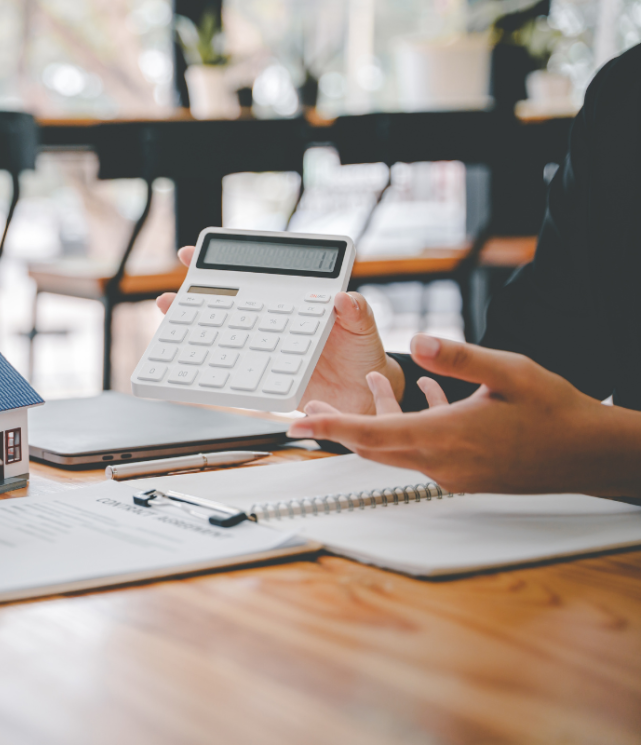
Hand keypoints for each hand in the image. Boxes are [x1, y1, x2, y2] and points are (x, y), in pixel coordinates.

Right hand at [156, 245, 404, 413]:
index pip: (253, 276)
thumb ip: (354, 310)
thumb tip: (342, 298)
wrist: (362, 396)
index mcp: (292, 301)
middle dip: (194, 298)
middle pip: (227, 305)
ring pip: (224, 336)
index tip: (190, 257)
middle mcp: (272, 322)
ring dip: (196, 332)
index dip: (222, 265)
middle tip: (170, 296)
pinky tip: (195, 366)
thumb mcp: (362, 326)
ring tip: (173, 324)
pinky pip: (235, 371)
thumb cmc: (361, 353)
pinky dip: (213, 369)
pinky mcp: (264, 375)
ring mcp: (265, 348)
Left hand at [290, 334, 640, 497]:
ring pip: (397, 446)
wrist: (589, 454)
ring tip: (363, 390)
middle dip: (338, 428)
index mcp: (444, 437)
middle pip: (373, 446)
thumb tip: (417, 342)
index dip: (331, 427)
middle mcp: (441, 461)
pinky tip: (424, 395)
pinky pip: (422, 448)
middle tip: (307, 413)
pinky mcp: (465, 472)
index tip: (298, 425)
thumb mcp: (507, 371)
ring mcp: (452, 471)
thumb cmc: (555, 413)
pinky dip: (411, 424)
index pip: (372, 433)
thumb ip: (457, 358)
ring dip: (376, 420)